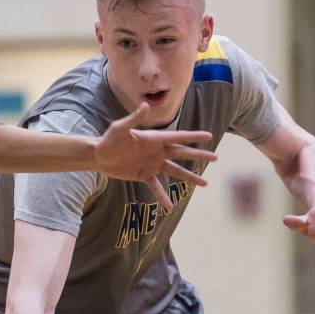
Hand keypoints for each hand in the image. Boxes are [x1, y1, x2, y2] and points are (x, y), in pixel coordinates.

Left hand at [95, 102, 217, 208]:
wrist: (99, 155)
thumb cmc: (109, 139)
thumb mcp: (120, 128)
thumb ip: (134, 118)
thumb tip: (146, 105)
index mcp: (154, 138)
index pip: (178, 137)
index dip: (194, 137)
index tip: (209, 136)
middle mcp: (157, 151)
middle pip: (182, 154)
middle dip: (199, 155)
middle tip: (216, 157)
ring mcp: (152, 164)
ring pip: (175, 171)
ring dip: (190, 177)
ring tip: (205, 183)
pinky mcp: (144, 175)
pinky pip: (157, 187)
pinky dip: (163, 197)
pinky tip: (170, 207)